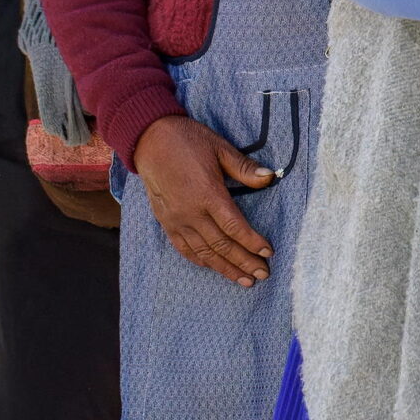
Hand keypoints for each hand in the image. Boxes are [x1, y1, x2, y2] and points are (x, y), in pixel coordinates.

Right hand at [133, 116, 275, 286]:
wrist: (149, 140)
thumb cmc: (188, 140)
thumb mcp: (219, 148)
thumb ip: (244, 168)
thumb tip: (270, 178)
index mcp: (207, 194)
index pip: (234, 227)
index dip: (253, 243)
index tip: (268, 253)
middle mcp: (191, 212)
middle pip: (222, 246)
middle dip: (244, 262)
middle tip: (262, 275)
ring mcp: (176, 220)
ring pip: (204, 252)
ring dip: (225, 268)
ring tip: (244, 280)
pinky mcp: (166, 222)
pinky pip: (184, 248)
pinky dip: (200, 260)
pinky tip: (213, 267)